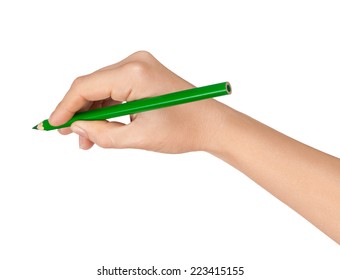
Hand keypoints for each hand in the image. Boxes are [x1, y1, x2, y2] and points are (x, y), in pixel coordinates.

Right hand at [49, 51, 221, 151]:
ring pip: (103, 89)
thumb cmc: (186, 129)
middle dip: (79, 113)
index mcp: (134, 72)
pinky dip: (107, 108)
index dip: (65, 107)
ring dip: (93, 113)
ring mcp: (141, 66)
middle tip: (71, 137)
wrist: (213, 125)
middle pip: (92, 86)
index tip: (53, 126)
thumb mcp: (140, 137)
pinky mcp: (145, 74)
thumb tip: (76, 127)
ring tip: (89, 140)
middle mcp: (135, 62)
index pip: (85, 86)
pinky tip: (104, 127)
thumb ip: (103, 134)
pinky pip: (116, 89)